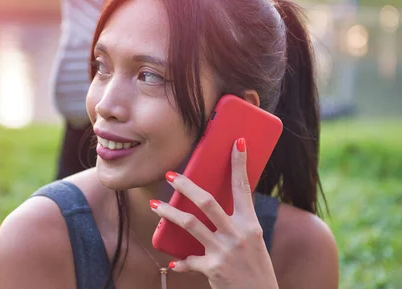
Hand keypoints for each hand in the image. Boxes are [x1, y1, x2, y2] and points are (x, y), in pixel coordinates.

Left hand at [151, 138, 278, 288]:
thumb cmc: (256, 268)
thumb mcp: (253, 242)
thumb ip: (236, 225)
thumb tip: (212, 206)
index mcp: (251, 224)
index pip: (244, 188)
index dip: (239, 164)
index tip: (237, 142)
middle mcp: (238, 234)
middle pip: (207, 202)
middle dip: (187, 186)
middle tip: (171, 175)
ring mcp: (224, 251)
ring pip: (190, 224)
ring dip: (169, 213)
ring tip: (155, 205)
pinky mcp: (213, 269)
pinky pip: (189, 261)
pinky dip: (180, 262)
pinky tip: (172, 262)